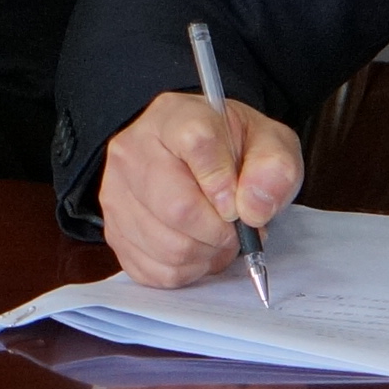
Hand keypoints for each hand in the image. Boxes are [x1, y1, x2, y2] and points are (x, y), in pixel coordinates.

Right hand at [97, 90, 304, 288]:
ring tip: (216, 237)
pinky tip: (194, 248)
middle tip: (235, 229)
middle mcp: (133, 151)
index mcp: (174, 117)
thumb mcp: (269, 143)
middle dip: (220, 231)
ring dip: (206, 254)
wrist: (195, 159)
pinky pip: (156, 270)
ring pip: (168, 246)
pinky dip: (186, 270)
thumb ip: (275, 169)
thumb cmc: (232, 152)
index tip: (238, 202)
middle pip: (178, 207)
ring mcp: (116, 193)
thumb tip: (252, 210)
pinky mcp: (113, 231)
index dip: (225, 182)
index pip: (197, 143)